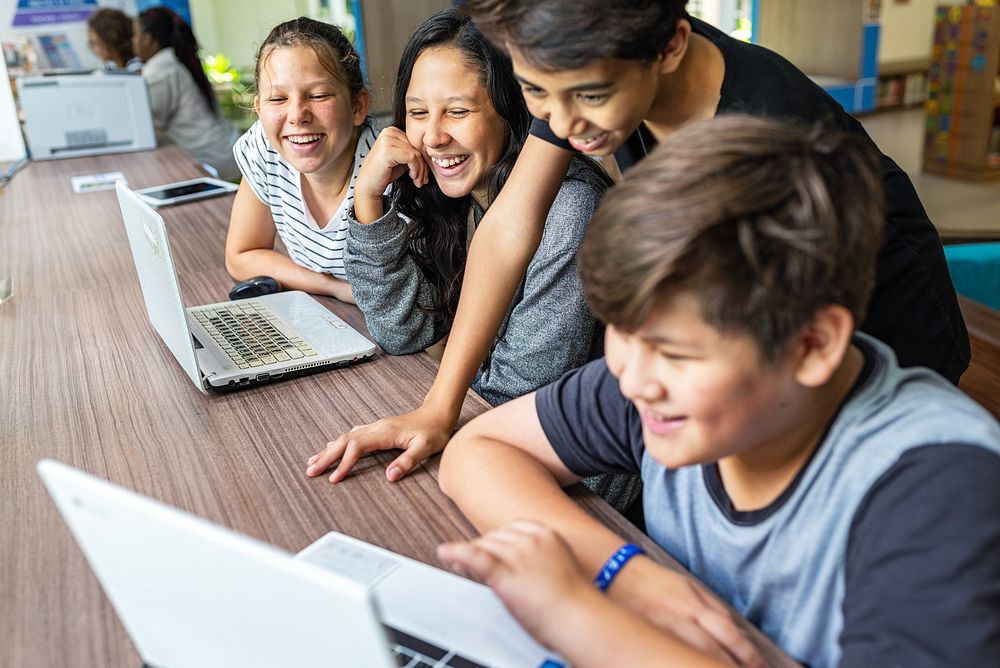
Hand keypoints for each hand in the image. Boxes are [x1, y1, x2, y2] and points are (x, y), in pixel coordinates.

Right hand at [305, 404, 451, 482]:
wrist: (439, 412)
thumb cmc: (434, 430)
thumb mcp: (426, 448)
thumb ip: (408, 461)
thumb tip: (389, 476)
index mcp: (385, 432)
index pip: (357, 448)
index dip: (344, 463)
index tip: (334, 478)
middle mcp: (376, 428)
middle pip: (345, 441)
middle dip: (326, 456)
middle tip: (310, 471)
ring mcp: (376, 427)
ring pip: (345, 437)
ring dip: (329, 450)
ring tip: (313, 462)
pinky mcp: (378, 429)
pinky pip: (352, 436)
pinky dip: (339, 444)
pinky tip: (332, 448)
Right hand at [353, 127, 427, 223]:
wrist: (369, 185)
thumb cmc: (383, 173)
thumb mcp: (402, 160)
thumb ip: (412, 153)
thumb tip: (430, 155)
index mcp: (392, 131)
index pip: (415, 143)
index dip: (422, 159)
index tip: (423, 174)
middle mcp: (389, 132)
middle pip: (417, 148)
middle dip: (423, 166)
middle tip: (422, 179)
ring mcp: (388, 140)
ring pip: (416, 153)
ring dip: (420, 170)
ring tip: (418, 181)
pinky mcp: (388, 149)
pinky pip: (412, 158)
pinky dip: (415, 169)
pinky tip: (412, 177)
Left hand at [437, 521, 592, 639]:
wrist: (579, 618)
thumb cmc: (573, 601)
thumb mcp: (558, 566)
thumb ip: (537, 559)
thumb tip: (517, 565)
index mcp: (546, 534)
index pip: (510, 529)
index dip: (494, 539)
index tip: (487, 547)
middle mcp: (530, 539)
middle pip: (494, 536)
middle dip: (480, 547)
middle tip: (467, 561)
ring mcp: (518, 554)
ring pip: (484, 545)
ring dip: (468, 554)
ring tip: (458, 565)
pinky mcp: (506, 572)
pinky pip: (475, 556)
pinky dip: (457, 552)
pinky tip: (445, 553)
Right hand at [609, 557, 765, 667]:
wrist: (612, 571)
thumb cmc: (652, 581)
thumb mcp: (687, 586)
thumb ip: (713, 609)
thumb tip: (738, 634)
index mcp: (691, 602)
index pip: (727, 632)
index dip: (747, 654)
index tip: (760, 667)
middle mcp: (676, 616)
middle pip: (711, 648)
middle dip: (732, 665)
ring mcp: (658, 629)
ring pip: (691, 654)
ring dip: (707, 664)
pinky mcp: (643, 636)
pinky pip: (667, 653)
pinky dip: (680, 661)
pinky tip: (687, 665)